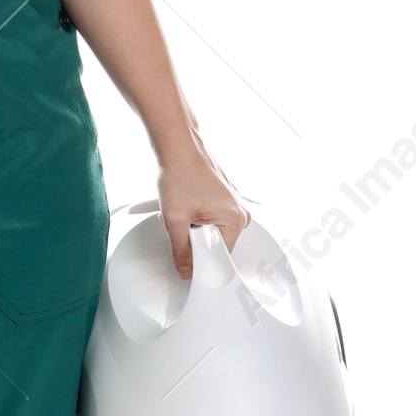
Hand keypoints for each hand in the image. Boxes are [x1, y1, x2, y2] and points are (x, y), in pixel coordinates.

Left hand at [156, 141, 250, 278]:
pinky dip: (194, 216)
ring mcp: (233, 205)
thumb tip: (186, 269)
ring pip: (210, 232)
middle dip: (193, 239)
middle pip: (215, 245)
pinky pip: (210, 219)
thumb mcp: (175, 219)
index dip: (199, 259)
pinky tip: (185, 204)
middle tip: (181, 222)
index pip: (220, 257)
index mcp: (236, 220)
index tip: (187, 256)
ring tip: (182, 209)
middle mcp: (240, 213)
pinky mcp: (224, 199)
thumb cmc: (181, 172)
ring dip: (192, 227)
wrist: (178, 147)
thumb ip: (181, 250)